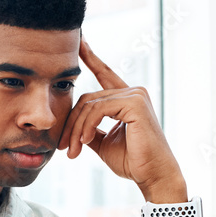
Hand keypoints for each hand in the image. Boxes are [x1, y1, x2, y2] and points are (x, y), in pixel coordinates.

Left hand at [59, 38, 184, 198]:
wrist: (152, 176)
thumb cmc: (132, 161)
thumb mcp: (103, 142)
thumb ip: (89, 128)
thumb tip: (73, 125)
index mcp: (125, 98)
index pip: (103, 73)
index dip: (90, 56)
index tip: (78, 40)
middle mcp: (132, 91)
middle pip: (86, 98)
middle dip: (71, 124)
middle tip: (63, 148)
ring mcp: (135, 95)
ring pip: (89, 105)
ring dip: (76, 130)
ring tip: (72, 151)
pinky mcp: (135, 103)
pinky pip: (98, 110)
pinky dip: (86, 126)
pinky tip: (83, 142)